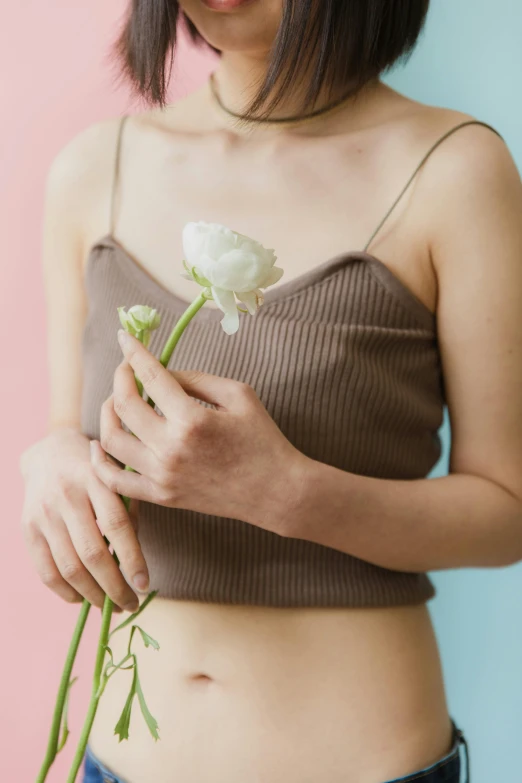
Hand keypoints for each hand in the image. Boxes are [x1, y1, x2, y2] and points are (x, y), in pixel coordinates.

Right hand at [19, 427, 146, 611]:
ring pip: (69, 567)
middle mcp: (68, 495)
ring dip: (93, 595)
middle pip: (92, 553)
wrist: (50, 453)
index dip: (132, 559)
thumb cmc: (95, 470)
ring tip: (110, 605)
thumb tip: (133, 565)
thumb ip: (129, 512)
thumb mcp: (117, 479)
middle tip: (131, 604)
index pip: (117, 525)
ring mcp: (44, 513)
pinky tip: (83, 598)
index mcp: (96, 479)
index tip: (145, 584)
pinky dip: (66, 592)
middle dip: (114, 587)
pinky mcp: (28, 528)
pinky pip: (46, 571)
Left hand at [90, 331, 307, 534]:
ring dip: (108, 413)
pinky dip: (100, 461)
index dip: (133, 352)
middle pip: (124, 405)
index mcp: (192, 420)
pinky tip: (101, 444)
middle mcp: (170, 449)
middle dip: (120, 378)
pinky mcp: (161, 496)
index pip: (150, 377)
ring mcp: (162, 476)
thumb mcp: (239, 395)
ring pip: (112, 439)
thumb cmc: (262, 439)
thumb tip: (163, 373)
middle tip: (126, 369)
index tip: (124, 337)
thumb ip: (197, 379)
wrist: (275, 492)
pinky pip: (115, 480)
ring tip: (117, 401)